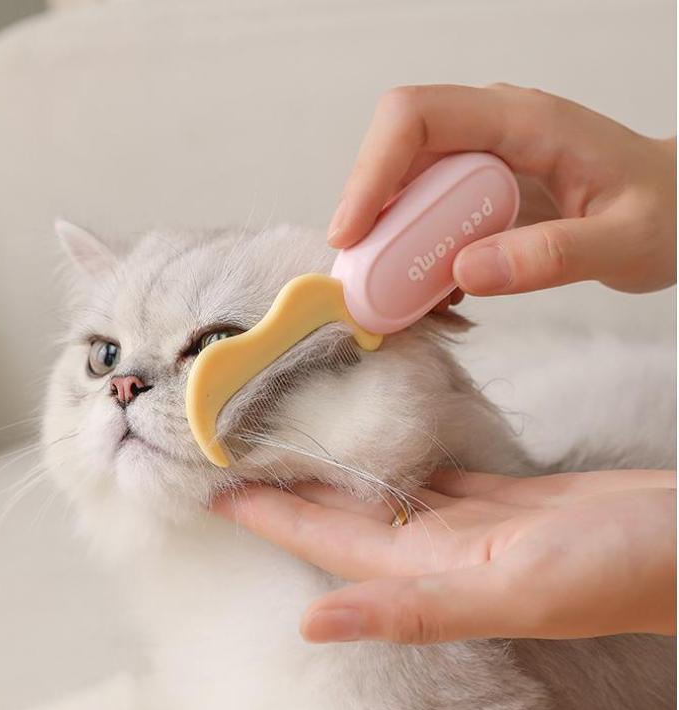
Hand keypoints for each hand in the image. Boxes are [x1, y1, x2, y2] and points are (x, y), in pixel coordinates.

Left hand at [212, 470, 675, 644]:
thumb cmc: (616, 571)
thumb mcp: (513, 593)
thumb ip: (414, 611)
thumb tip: (313, 626)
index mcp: (428, 572)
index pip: (325, 539)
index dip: (269, 515)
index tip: (214, 490)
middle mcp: (438, 551)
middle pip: (342, 515)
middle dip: (288, 487)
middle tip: (238, 451)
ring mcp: (469, 525)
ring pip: (381, 495)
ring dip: (335, 472)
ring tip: (294, 440)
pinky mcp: (501, 499)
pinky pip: (430, 475)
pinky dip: (396, 457)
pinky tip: (380, 440)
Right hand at [328, 84, 675, 297]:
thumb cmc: (666, 213)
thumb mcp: (625, 241)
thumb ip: (552, 255)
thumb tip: (465, 273)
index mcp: (523, 121)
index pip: (417, 117)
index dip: (371, 170)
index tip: (352, 234)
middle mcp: (491, 132)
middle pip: (397, 157)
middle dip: (370, 220)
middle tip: (365, 283)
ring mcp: (482, 163)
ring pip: (406, 192)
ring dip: (390, 247)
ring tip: (400, 301)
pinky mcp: (479, 195)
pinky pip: (427, 219)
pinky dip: (416, 261)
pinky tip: (434, 298)